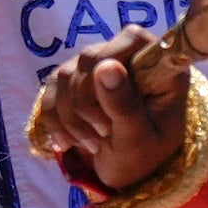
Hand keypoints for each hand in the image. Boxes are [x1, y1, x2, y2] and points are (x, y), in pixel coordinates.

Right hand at [26, 26, 207, 200]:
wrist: (125, 170)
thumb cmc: (143, 155)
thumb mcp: (139, 139)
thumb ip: (125, 104)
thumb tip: (107, 66)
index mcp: (157, 67)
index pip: (133, 37)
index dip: (115, 62)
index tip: (109, 106)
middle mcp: (126, 57)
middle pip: (90, 57)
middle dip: (87, 103)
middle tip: (104, 134)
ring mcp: (96, 65)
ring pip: (65, 75)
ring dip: (72, 117)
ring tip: (94, 143)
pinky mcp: (71, 79)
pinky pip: (50, 90)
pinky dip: (56, 121)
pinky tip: (70, 142)